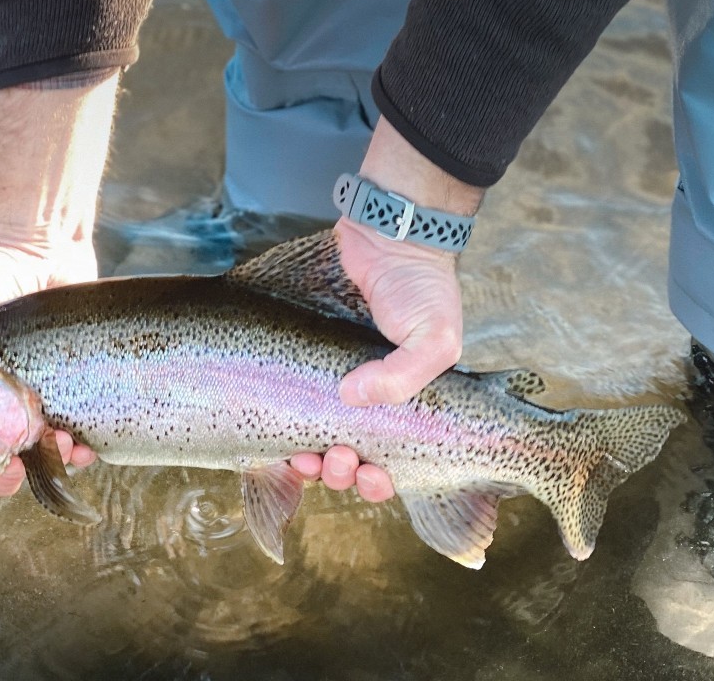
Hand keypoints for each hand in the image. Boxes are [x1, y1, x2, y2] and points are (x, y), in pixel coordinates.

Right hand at [0, 240, 99, 500]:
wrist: (46, 254)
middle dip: (0, 480)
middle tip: (8, 472)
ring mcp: (38, 402)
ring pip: (40, 456)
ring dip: (46, 466)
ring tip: (55, 447)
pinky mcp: (77, 393)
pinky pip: (81, 435)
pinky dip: (83, 449)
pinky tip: (84, 444)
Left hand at [317, 117, 484, 499]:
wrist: (385, 232)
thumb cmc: (420, 286)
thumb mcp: (436, 336)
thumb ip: (406, 376)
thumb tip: (352, 399)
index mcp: (404, 401)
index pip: (389, 460)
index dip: (377, 482)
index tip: (369, 475)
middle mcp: (366, 396)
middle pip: (348, 458)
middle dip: (341, 473)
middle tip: (337, 458)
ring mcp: (330, 379)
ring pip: (313, 438)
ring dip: (310, 459)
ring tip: (304, 454)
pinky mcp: (299, 357)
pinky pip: (287, 402)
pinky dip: (282, 424)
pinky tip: (276, 434)